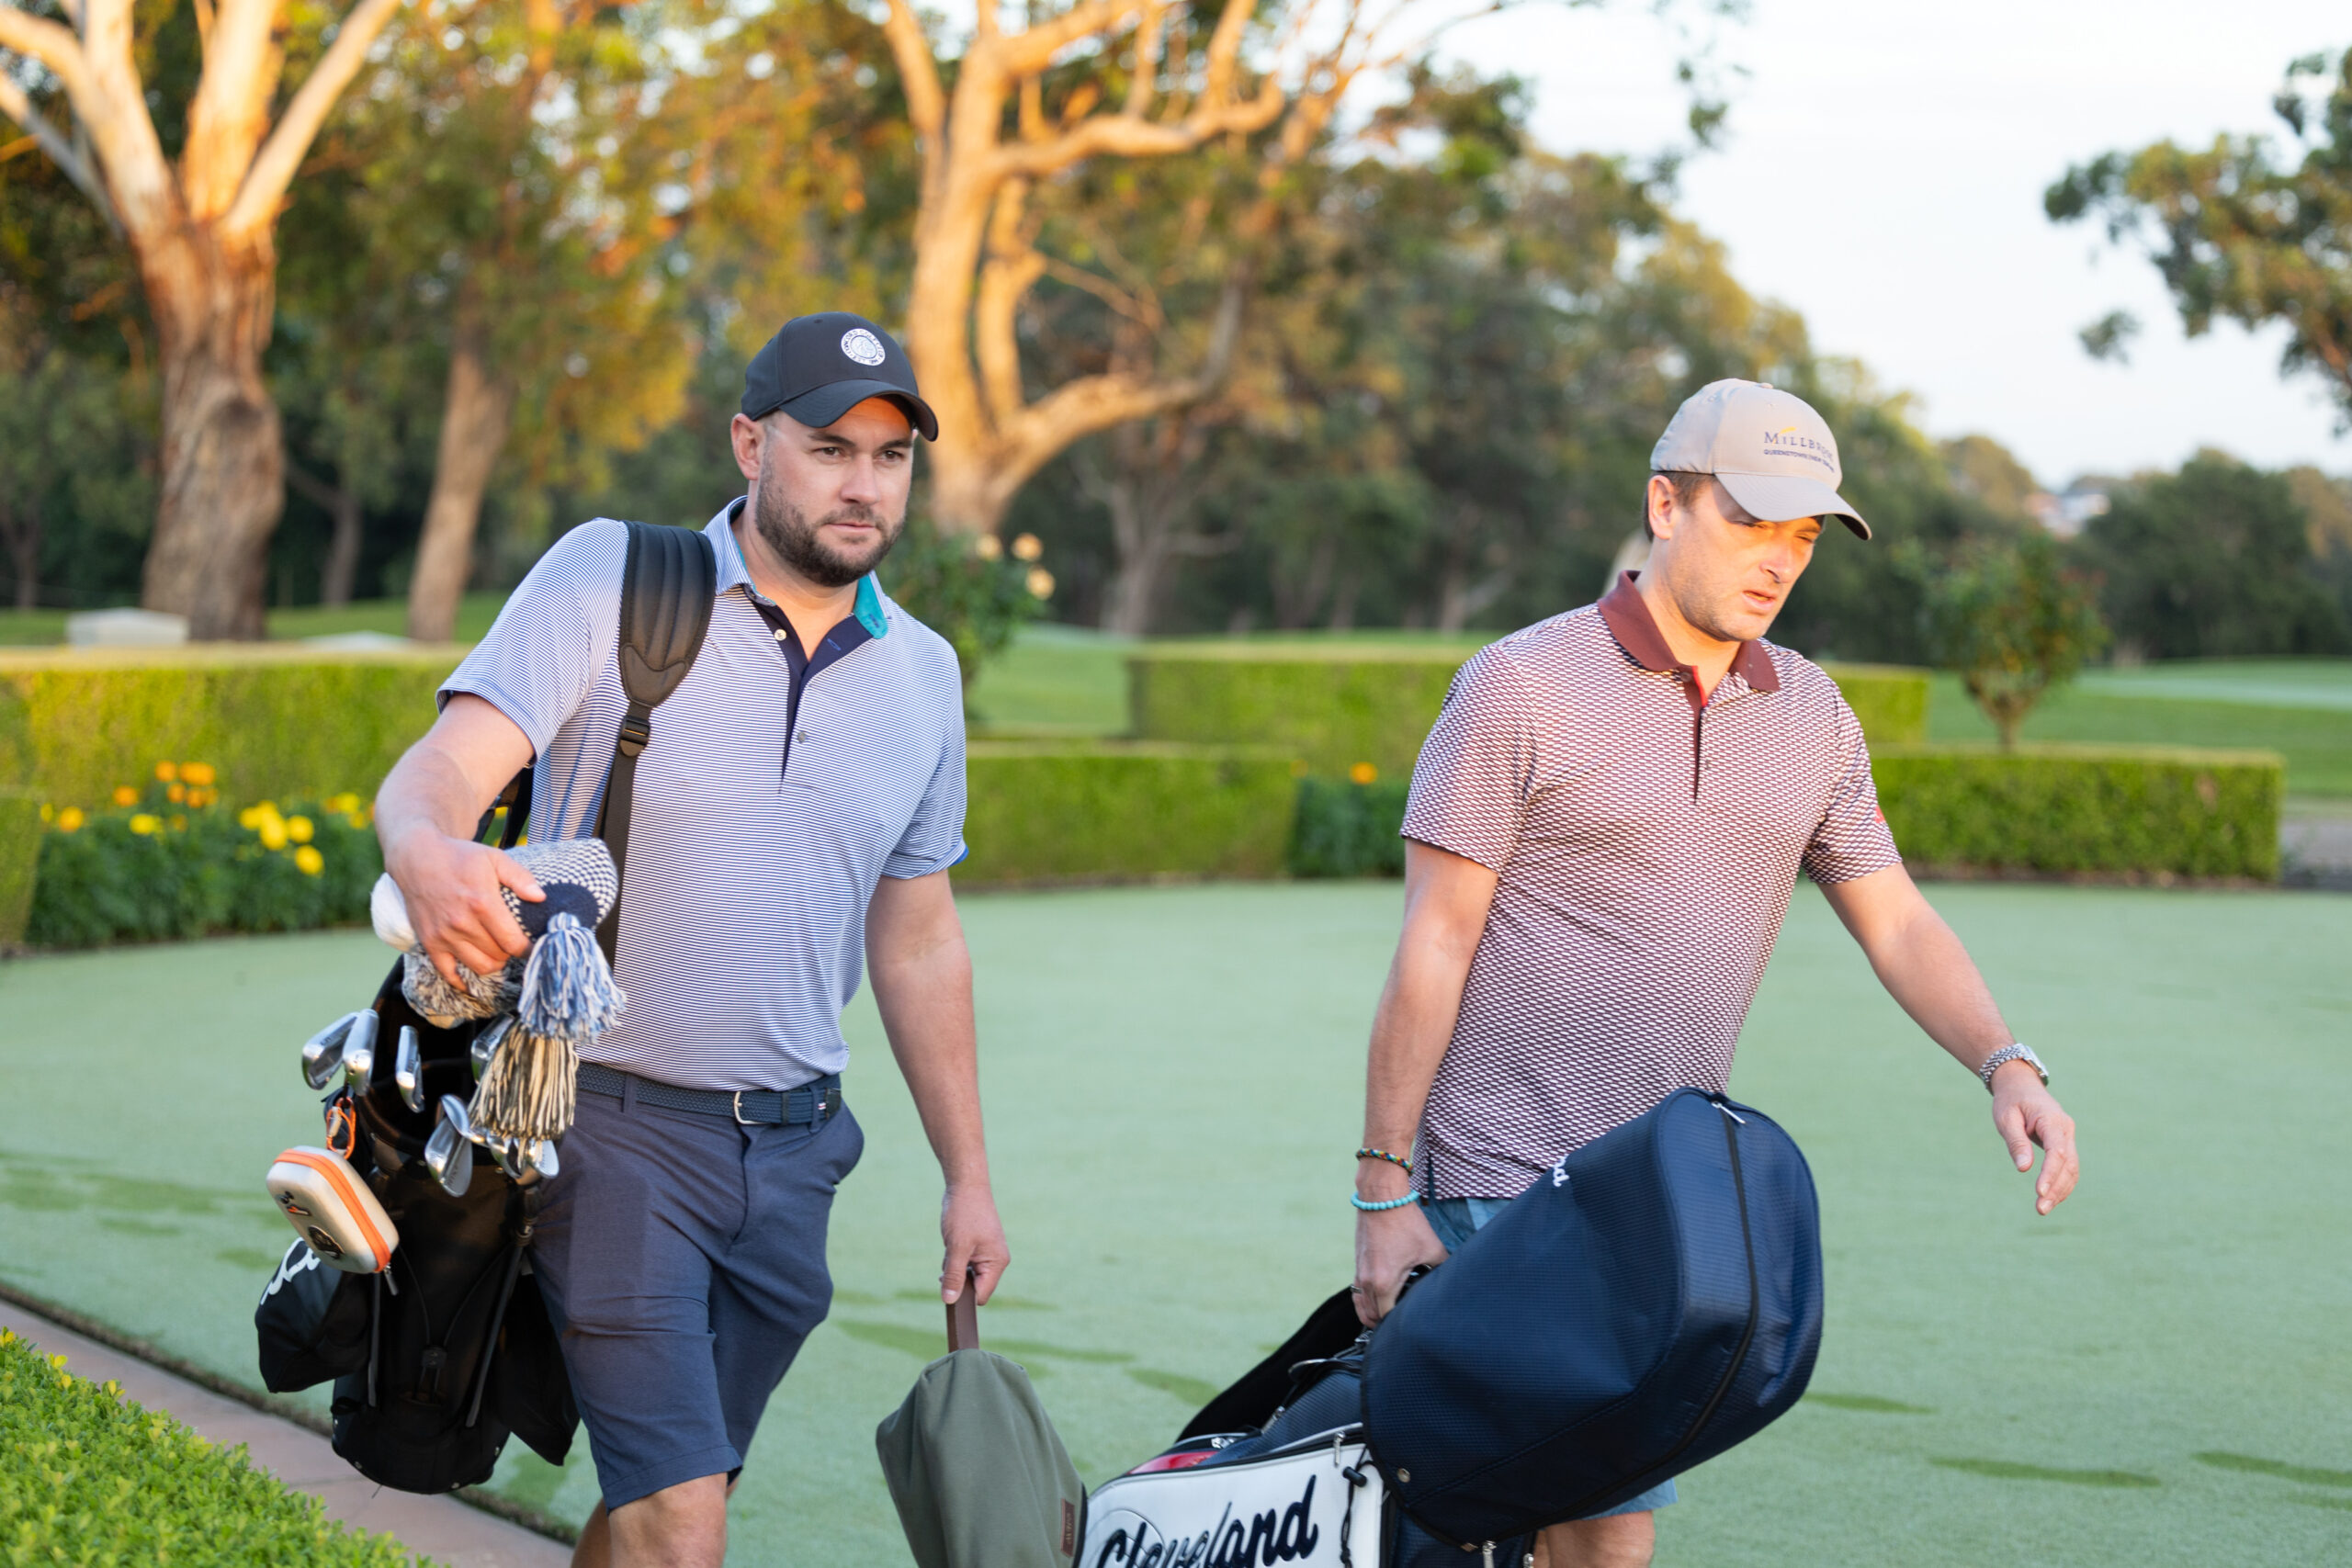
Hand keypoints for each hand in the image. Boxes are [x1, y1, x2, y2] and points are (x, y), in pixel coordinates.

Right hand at [383, 828, 541, 985]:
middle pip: (498, 955)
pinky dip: (462, 980)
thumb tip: (541, 897)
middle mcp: (463, 923)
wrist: (417, 858)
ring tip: (498, 953)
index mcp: (483, 903)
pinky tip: (472, 978)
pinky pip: (447, 972)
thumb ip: (520, 877)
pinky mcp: (429, 942)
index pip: (513, 942)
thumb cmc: (459, 857)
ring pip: (479, 966)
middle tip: (515, 945)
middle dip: (511, 953)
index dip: (529, 949)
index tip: (536, 948)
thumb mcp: (494, 858)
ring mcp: (444, 935)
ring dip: (494, 964)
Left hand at [940, 1183, 1008, 1304]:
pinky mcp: (977, 1246)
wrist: (965, 1185)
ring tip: (951, 1248)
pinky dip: (954, 1258)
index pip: (981, 1295)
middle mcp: (995, 1260)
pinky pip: (965, 1263)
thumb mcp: (957, 1247)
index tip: (948, 1288)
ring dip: (954, 1268)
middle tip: (948, 1264)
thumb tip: (949, 1300)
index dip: (964, 1296)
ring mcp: (987, 1253)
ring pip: (967, 1275)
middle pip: (974, 1286)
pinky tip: (951, 1244)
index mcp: (997, 1262)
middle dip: (958, 1279)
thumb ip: (954, 1275)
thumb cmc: (964, 1213)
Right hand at [1352, 1168, 1448, 1326]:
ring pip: (1361, 1307)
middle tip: (1403, 1323)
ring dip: (1372, 1315)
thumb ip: (1443, 1267)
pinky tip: (1377, 1300)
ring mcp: (1359, 1273)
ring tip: (1387, 1318)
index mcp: (1385, 1283)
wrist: (1381, 1197)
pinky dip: (1364, 1301)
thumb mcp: (1431, 1247)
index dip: (1399, 1325)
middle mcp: (1367, 1281)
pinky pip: (1356, 1292)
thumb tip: (1452, 1278)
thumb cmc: (1405, 1221)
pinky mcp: (1357, 1263)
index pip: (1387, 1318)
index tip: (1412, 1323)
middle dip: (1385, 1323)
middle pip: (1371, 1316)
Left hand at [1990, 1061, 2078, 1214]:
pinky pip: (2068, 1167)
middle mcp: (2066, 1129)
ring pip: (2072, 1169)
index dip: (2050, 1174)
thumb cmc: (2010, 1101)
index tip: (2039, 1192)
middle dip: (2056, 1189)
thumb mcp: (2006, 1118)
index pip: (2057, 1152)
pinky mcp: (2065, 1143)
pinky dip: (2061, 1183)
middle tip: (2040, 1209)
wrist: (2020, 1085)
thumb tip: (2024, 1169)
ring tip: (2043, 1208)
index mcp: (2052, 1120)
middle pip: (2068, 1164)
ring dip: (2060, 1190)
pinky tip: (2050, 1198)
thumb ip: (2016, 1142)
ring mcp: (2068, 1136)